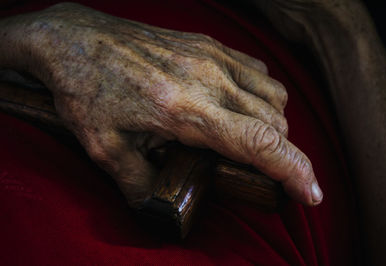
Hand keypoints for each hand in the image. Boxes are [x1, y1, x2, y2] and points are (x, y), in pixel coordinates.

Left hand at [0, 3, 321, 206]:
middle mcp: (207, 79)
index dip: (293, 170)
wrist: (75, 39)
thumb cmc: (86, 89)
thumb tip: (159, 208)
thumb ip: (138, 184)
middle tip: (265, 173)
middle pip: (274, 121)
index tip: (309, 192)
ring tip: (251, 141)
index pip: (258, 142)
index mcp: (184, 110)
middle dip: (281, 154)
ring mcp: (210, 56)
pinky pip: (257, 70)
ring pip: (273, 94)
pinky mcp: (207, 44)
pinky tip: (241, 105)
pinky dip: (262, 94)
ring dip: (274, 124)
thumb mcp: (104, 148)